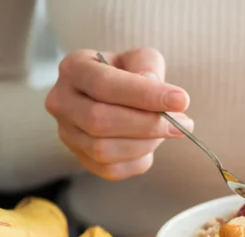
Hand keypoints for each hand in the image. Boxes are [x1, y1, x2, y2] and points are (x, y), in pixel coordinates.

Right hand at [45, 48, 193, 179]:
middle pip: (100, 121)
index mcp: (74, 69)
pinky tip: (151, 145)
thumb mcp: (141, 60)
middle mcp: (61, 102)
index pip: (105, 84)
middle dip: (148, 124)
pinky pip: (112, 169)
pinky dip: (139, 160)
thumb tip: (159, 93)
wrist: (116, 98)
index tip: (181, 100)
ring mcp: (67, 134)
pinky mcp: (82, 159)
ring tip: (170, 131)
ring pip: (104, 150)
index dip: (145, 95)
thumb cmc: (130, 75)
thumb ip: (149, 68)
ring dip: (146, 143)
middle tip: (183, 123)